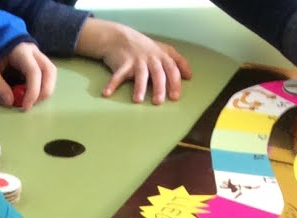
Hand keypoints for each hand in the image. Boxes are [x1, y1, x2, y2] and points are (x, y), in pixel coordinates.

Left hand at [0, 41, 56, 110]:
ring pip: (50, 72)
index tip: (25, 106)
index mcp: (21, 51)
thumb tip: (10, 102)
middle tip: (32, 104)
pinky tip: (29, 93)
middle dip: (45, 91)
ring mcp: (37, 55)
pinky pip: (45, 74)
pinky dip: (41, 86)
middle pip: (49, 71)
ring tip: (31, 100)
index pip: (34, 71)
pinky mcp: (36, 61)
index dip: (33, 91)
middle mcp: (33, 51)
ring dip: (45, 89)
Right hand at [76, 17, 190, 103]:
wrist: (119, 37)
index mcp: (161, 56)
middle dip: (159, 87)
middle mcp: (150, 58)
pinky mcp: (122, 63)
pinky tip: (107, 93)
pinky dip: (112, 84)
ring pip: (139, 74)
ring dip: (139, 87)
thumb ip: (177, 61)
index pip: (172, 68)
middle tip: (158, 101)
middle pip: (157, 72)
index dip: (174, 82)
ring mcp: (135, 60)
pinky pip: (118, 75)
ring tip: (138, 100)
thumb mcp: (162, 50)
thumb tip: (190, 75)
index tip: (175, 97)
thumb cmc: (143, 47)